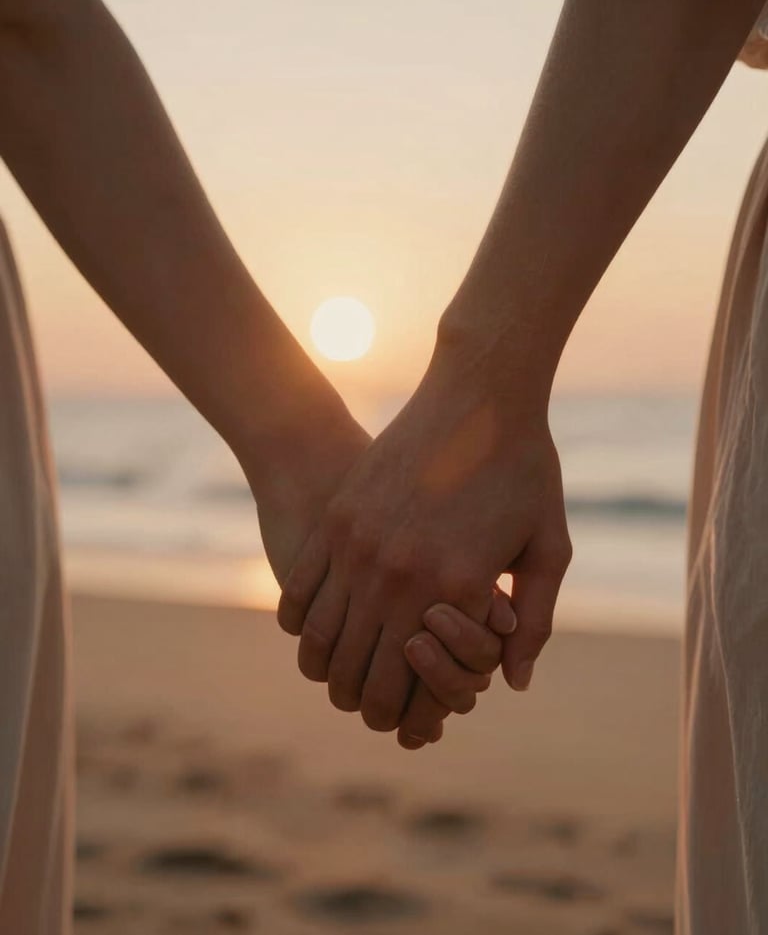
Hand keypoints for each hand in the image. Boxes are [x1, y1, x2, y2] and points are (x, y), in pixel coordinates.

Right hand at [245, 402, 510, 742]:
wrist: (479, 394)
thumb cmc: (523, 469)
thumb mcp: (548, 546)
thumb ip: (534, 621)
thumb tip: (511, 683)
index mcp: (456, 590)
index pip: (416, 686)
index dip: (410, 717)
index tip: (409, 721)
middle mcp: (400, 575)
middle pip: (362, 674)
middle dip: (367, 706)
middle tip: (372, 710)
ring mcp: (360, 546)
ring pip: (323, 641)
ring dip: (329, 672)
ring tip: (339, 678)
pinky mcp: (337, 519)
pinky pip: (300, 595)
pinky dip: (302, 627)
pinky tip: (314, 633)